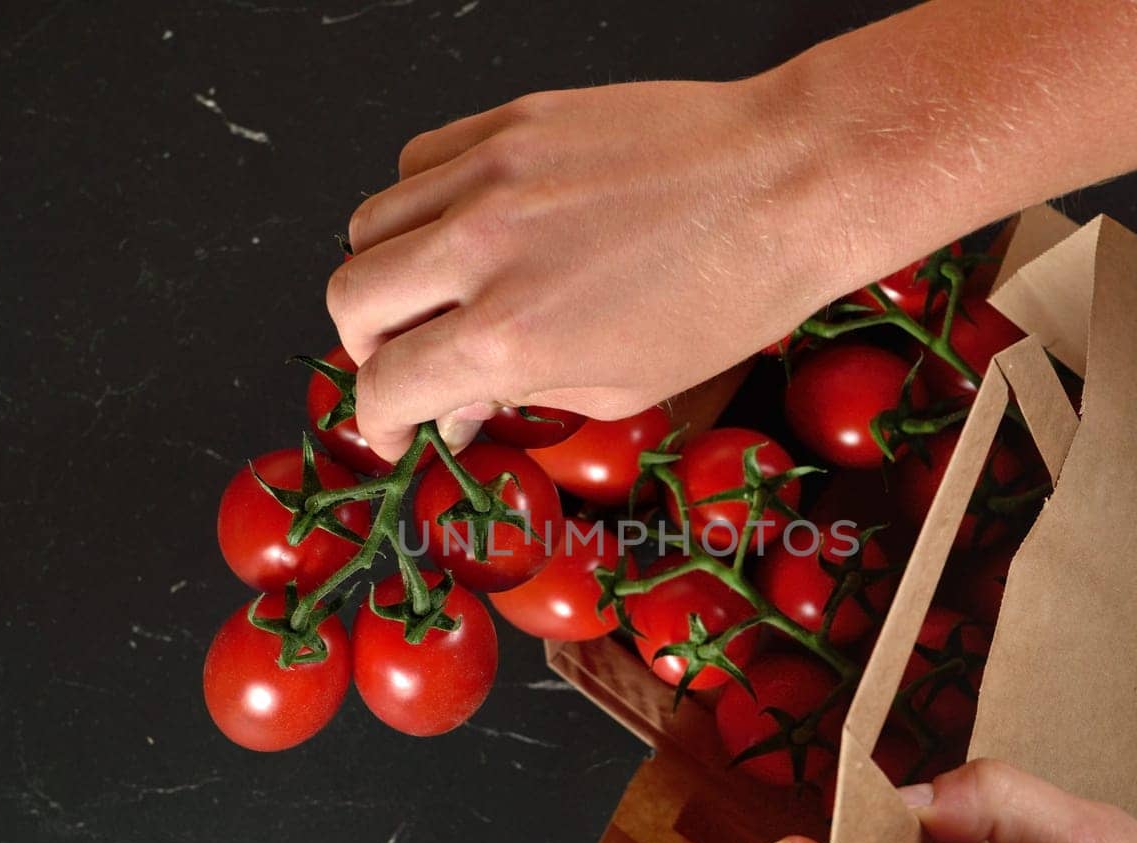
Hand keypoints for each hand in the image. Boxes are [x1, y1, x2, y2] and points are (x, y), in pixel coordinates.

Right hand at [325, 71, 900, 460]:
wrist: (789, 183)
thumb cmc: (728, 294)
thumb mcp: (623, 386)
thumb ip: (519, 393)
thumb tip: (456, 404)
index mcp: (510, 335)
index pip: (383, 385)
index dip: (378, 420)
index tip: (395, 428)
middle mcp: (481, 250)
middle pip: (348, 299)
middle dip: (366, 348)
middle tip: (407, 363)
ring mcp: (491, 175)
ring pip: (368, 225)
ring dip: (386, 273)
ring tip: (436, 294)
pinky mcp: (511, 121)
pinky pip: (418, 160)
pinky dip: (420, 204)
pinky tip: (465, 228)